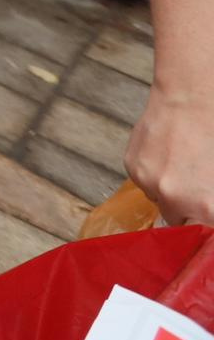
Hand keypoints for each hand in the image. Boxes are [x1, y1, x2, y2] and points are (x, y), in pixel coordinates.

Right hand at [128, 81, 213, 225]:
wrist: (192, 101)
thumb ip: (211, 201)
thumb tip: (206, 212)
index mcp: (206, 208)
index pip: (200, 238)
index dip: (202, 231)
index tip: (203, 224)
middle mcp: (175, 200)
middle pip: (178, 225)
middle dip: (187, 213)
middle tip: (197, 192)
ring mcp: (151, 183)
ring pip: (160, 201)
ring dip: (170, 191)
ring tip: (183, 166)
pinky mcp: (133, 168)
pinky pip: (144, 182)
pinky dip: (154, 174)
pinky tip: (167, 154)